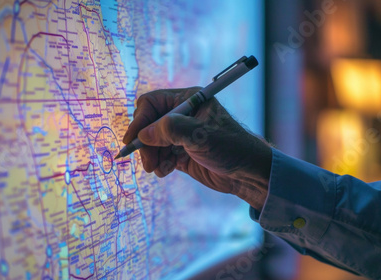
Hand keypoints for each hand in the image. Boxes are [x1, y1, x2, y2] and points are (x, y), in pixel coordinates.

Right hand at [122, 87, 271, 210]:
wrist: (247, 174)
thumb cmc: (230, 147)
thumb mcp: (200, 135)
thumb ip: (170, 130)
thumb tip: (144, 134)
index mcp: (189, 100)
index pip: (152, 103)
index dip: (140, 119)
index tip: (133, 140)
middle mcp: (182, 115)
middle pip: (148, 123)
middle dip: (145, 142)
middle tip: (147, 162)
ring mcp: (181, 135)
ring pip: (151, 142)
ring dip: (151, 156)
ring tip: (157, 169)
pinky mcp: (181, 153)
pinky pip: (160, 155)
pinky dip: (159, 164)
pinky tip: (166, 171)